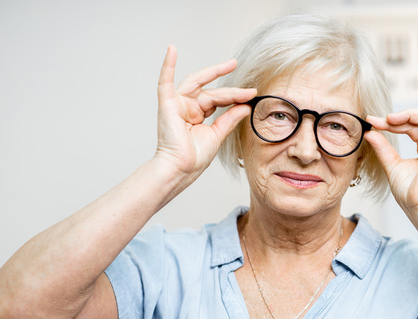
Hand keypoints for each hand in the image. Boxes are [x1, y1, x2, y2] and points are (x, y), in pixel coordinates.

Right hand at [154, 45, 256, 177]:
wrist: (181, 169)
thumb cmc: (194, 158)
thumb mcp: (218, 135)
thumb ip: (230, 119)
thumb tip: (245, 107)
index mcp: (198, 115)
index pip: (219, 100)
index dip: (236, 96)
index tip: (252, 94)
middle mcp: (187, 107)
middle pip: (211, 91)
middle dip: (230, 86)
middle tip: (245, 80)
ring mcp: (177, 104)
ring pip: (198, 84)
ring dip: (214, 73)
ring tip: (231, 65)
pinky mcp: (167, 104)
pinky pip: (165, 82)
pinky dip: (167, 65)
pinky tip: (172, 50)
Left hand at [365, 109, 417, 219]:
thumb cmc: (409, 192)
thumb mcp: (391, 164)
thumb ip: (382, 148)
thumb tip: (370, 133)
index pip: (408, 127)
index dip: (391, 122)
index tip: (372, 121)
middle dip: (400, 116)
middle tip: (383, 119)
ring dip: (415, 114)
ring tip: (396, 120)